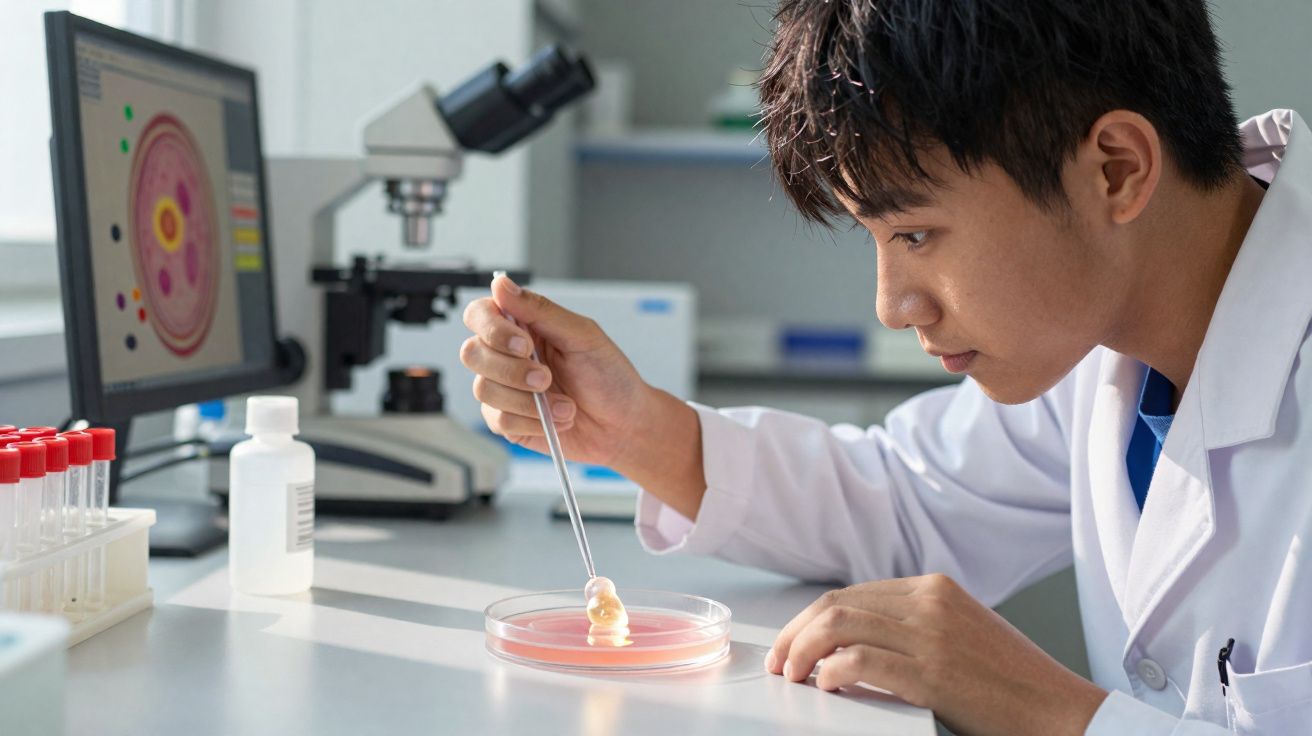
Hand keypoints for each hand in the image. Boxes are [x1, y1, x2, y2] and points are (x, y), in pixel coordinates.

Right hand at [461, 275, 650, 467]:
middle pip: (472, 353)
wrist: (623, 425)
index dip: (492, 328)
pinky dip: (532, 422)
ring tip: (564, 405)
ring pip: (484, 389)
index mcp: (523, 327)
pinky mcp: (508, 420)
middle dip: (511, 369)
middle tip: (547, 378)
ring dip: (527, 401)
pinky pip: (498, 419)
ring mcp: (504, 389)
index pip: (480, 315)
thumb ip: (540, 310)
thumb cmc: (609, 376)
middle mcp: (507, 356)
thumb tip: (501, 284)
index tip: (524, 344)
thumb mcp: (582, 335)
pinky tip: (557, 420)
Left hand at [766, 574, 1106, 735]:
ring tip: (793, 676)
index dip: (809, 619)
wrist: (1060, 709)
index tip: (790, 643)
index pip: (850, 593)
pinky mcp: (934, 673)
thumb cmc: (1012, 682)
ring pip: (838, 626)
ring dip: (801, 652)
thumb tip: (852, 639)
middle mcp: (930, 602)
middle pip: (835, 605)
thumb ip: (914, 624)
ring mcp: (931, 635)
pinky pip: (861, 661)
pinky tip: (825, 685)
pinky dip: (831, 671)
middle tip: (779, 662)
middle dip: (794, 633)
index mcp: (934, 587)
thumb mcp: (960, 631)